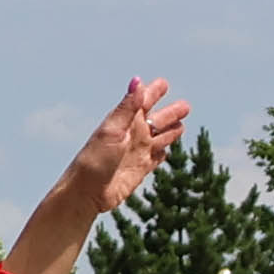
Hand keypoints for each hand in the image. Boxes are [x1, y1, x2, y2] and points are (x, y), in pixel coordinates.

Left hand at [50, 81, 190, 232]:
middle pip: (158, 120)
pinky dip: (162, 154)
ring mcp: (138, 152)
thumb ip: (128, 107)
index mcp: (126, 122)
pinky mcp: (141, 169)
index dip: (154, 92)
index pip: (143, 102)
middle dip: (172, 113)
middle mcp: (133, 135)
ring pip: (161, 138)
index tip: (164, 83)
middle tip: (186, 106)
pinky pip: (155, 158)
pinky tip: (166, 151)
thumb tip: (137, 81)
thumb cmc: (95, 159)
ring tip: (182, 124)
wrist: (87, 192)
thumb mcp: (113, 130)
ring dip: (171, 131)